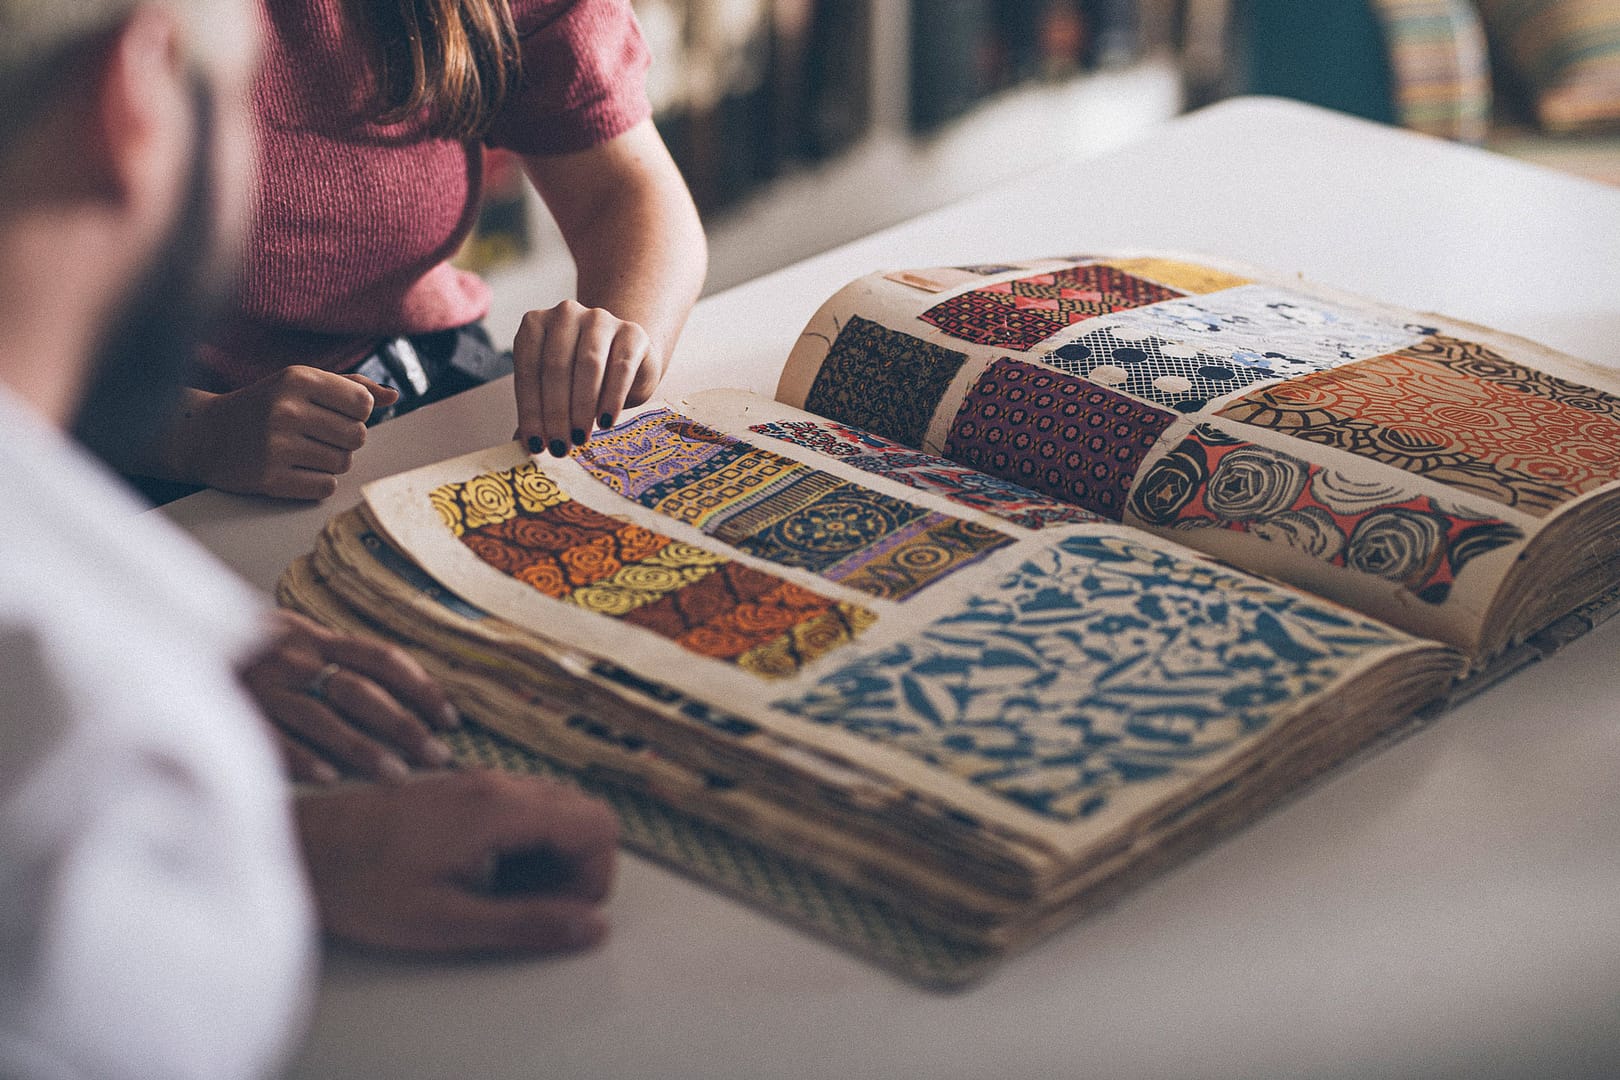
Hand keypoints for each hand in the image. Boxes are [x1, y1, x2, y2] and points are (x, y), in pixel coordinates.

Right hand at [174, 366, 397, 498]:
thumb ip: (349, 386)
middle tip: (319, 436)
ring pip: (344, 463)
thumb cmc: (263, 405)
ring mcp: (276, 445)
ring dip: (332, 461)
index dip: (358, 412)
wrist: (203, 434)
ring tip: (305, 452)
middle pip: (358, 436)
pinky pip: (325, 487)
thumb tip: (394, 396)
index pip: (362, 402)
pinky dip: (318, 482)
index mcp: (297, 378)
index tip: (337, 414)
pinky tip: (296, 470)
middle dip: (346, 439)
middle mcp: (287, 410)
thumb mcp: (299, 382)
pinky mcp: (269, 478)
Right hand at [239, 610, 458, 783]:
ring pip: (324, 718)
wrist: (168, 642)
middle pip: (361, 691)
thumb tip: (402, 690)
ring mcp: (263, 687)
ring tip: (398, 776)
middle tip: (438, 756)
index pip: (381, 658)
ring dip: (365, 748)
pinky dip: (304, 758)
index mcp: (314, 637)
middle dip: (405, 725)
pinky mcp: (234, 714)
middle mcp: (293, 658)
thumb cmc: (242, 650)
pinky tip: (332, 778)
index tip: (450, 718)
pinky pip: (274, 739)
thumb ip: (335, 658)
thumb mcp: (291, 638)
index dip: (421, 687)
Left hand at [296, 770, 618, 953]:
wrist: (298, 847)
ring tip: (505, 898)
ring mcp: (479, 781)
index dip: (593, 878)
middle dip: (576, 869)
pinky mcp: (463, 790)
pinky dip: (525, 846)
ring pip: (556, 810)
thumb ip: (525, 922)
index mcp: (500, 808)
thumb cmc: (358, 882)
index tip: (560, 914)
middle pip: (583, 813)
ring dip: (551, 859)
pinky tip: (484, 878)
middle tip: (535, 909)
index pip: (597, 826)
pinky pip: (524, 809)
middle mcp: (497, 783)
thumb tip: (591, 926)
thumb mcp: (445, 920)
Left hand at [512, 300, 661, 456]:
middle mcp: (566, 314)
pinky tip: (606, 422)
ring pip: (587, 365)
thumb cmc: (581, 377)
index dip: (530, 409)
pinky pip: (621, 367)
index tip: (535, 443)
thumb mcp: (554, 389)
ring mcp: (600, 319)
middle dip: (556, 412)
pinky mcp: (632, 333)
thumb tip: (523, 444)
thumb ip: (539, 410)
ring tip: (581, 439)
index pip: (527, 367)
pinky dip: (612, 398)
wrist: (625, 359)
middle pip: (556, 366)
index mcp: (536, 323)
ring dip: (582, 407)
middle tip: (560, 446)